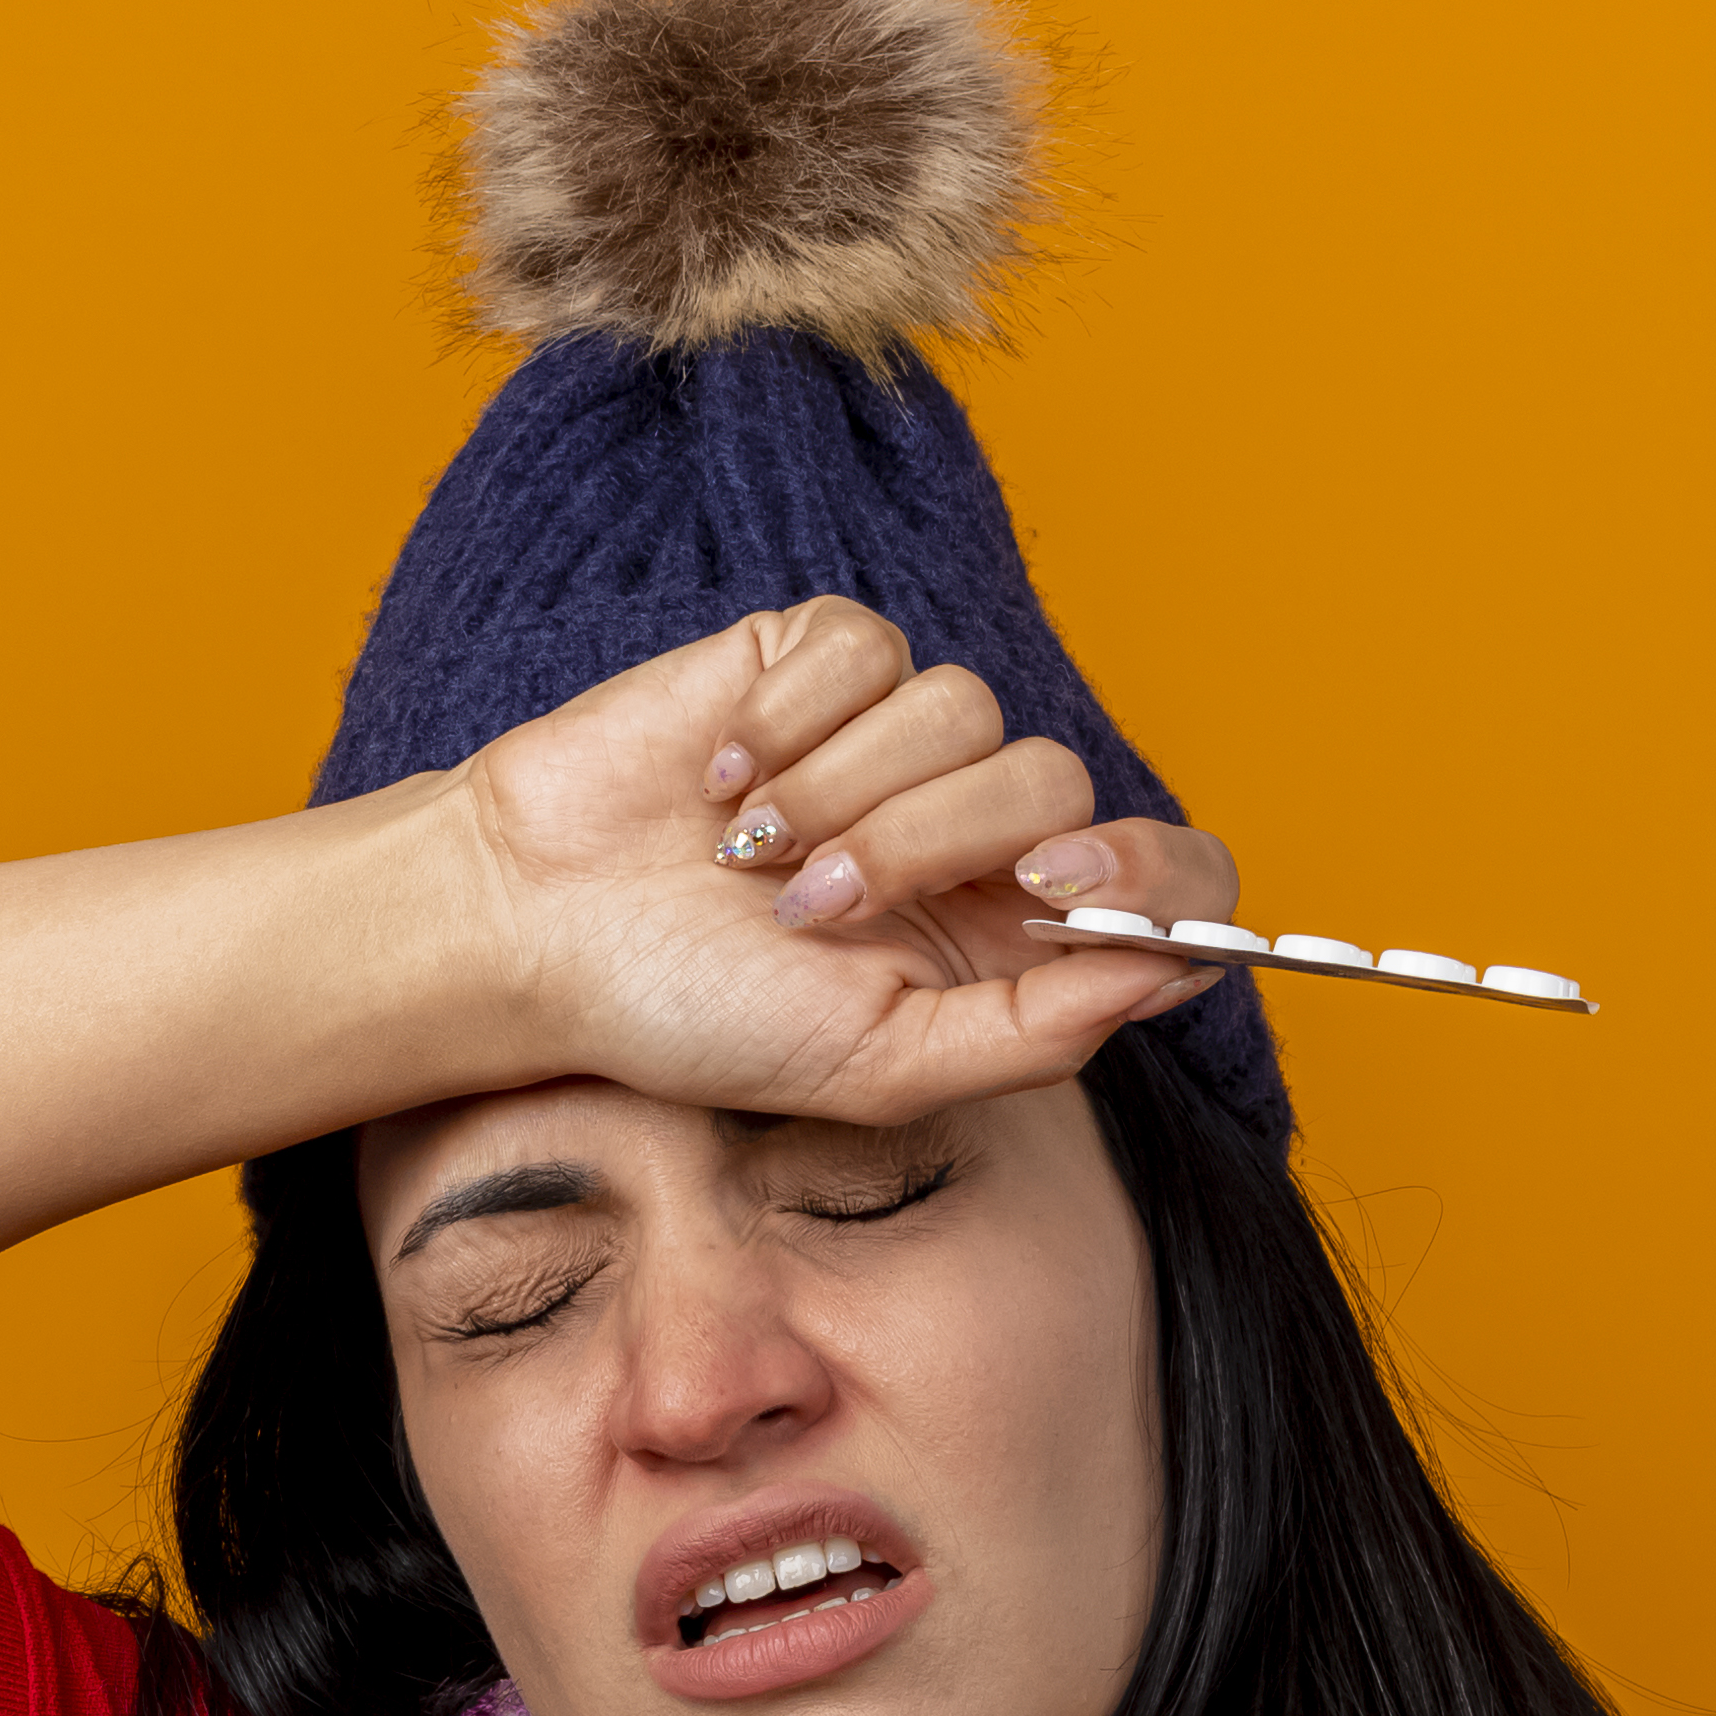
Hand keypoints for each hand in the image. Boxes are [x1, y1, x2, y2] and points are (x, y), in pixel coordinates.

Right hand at [445, 599, 1245, 1126]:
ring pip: (964, 708)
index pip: (1166, 878)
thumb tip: (1177, 973)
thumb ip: (1036, 1032)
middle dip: (933, 845)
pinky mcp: (819, 661)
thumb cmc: (694, 1016)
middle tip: (817, 908)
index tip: (1065, 888)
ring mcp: (895, 737)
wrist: (538, 926)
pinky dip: (788, 721)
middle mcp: (970, 833)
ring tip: (748, 856)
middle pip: (1055, 781)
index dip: (1152, 872)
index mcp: (1005, 939)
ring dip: (842, 793)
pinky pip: (869, 648)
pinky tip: (720, 779)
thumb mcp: (876, 1067)